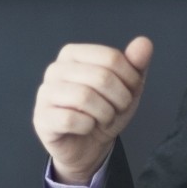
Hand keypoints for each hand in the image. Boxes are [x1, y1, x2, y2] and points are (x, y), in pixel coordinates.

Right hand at [33, 37, 153, 184]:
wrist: (89, 145)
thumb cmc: (105, 110)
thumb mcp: (127, 87)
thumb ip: (136, 64)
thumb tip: (144, 42)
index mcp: (73, 54)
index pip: (111, 58)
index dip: (130, 79)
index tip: (130, 92)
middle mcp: (55, 69)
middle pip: (101, 77)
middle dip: (119, 99)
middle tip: (117, 109)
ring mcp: (45, 93)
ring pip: (84, 97)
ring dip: (105, 114)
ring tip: (104, 119)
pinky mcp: (42, 118)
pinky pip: (70, 119)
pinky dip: (87, 127)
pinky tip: (86, 128)